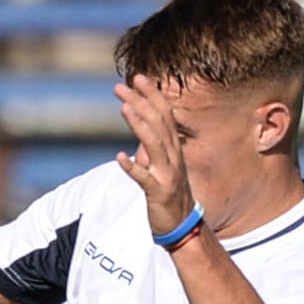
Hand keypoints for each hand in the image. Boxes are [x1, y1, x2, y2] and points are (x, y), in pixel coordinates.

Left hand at [114, 74, 197, 238]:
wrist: (183, 227)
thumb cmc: (170, 195)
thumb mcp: (162, 167)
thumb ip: (151, 151)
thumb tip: (138, 138)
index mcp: (174, 148)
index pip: (164, 114)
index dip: (152, 94)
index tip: (137, 77)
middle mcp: (173, 157)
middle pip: (158, 123)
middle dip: (140, 102)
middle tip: (120, 87)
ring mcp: (167, 174)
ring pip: (154, 145)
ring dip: (139, 125)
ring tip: (124, 108)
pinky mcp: (158, 193)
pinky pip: (144, 178)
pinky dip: (132, 168)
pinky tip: (119, 158)